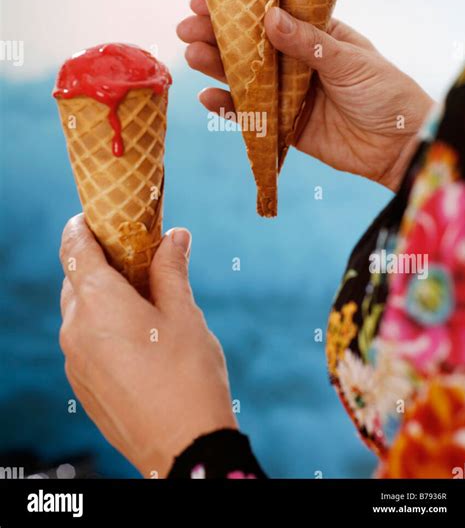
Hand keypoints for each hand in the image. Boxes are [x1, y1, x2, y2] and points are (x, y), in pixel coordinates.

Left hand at [59, 215, 236, 477]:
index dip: (81, 226)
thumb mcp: (185, 314)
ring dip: (101, 296)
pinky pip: (83, 341)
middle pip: (75, 279)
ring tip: (141, 296)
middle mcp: (75, 329)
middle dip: (99, 262)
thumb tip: (174, 235)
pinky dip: (100, 325)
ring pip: (78, 312)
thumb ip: (171, 269)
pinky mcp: (82, 385)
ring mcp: (75, 361)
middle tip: (135, 255)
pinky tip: (136, 334)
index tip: (95, 215)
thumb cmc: (189, 376)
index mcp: (98, 302)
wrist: (184, 450)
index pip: (74, 248)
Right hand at [177, 0, 433, 190]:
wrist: (401, 145)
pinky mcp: (286, 125)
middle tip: (187, 28)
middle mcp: (297, 61)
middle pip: (250, 45)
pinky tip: (208, 98)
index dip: (238, 7)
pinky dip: (230, 108)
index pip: (271, 14)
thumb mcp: (349, 61)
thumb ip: (307, 43)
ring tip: (192, 57)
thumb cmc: (385, 92)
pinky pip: (252, 115)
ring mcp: (289, 93)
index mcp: (316, 35)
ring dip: (218, 67)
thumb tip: (268, 16)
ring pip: (246, 78)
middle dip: (217, 36)